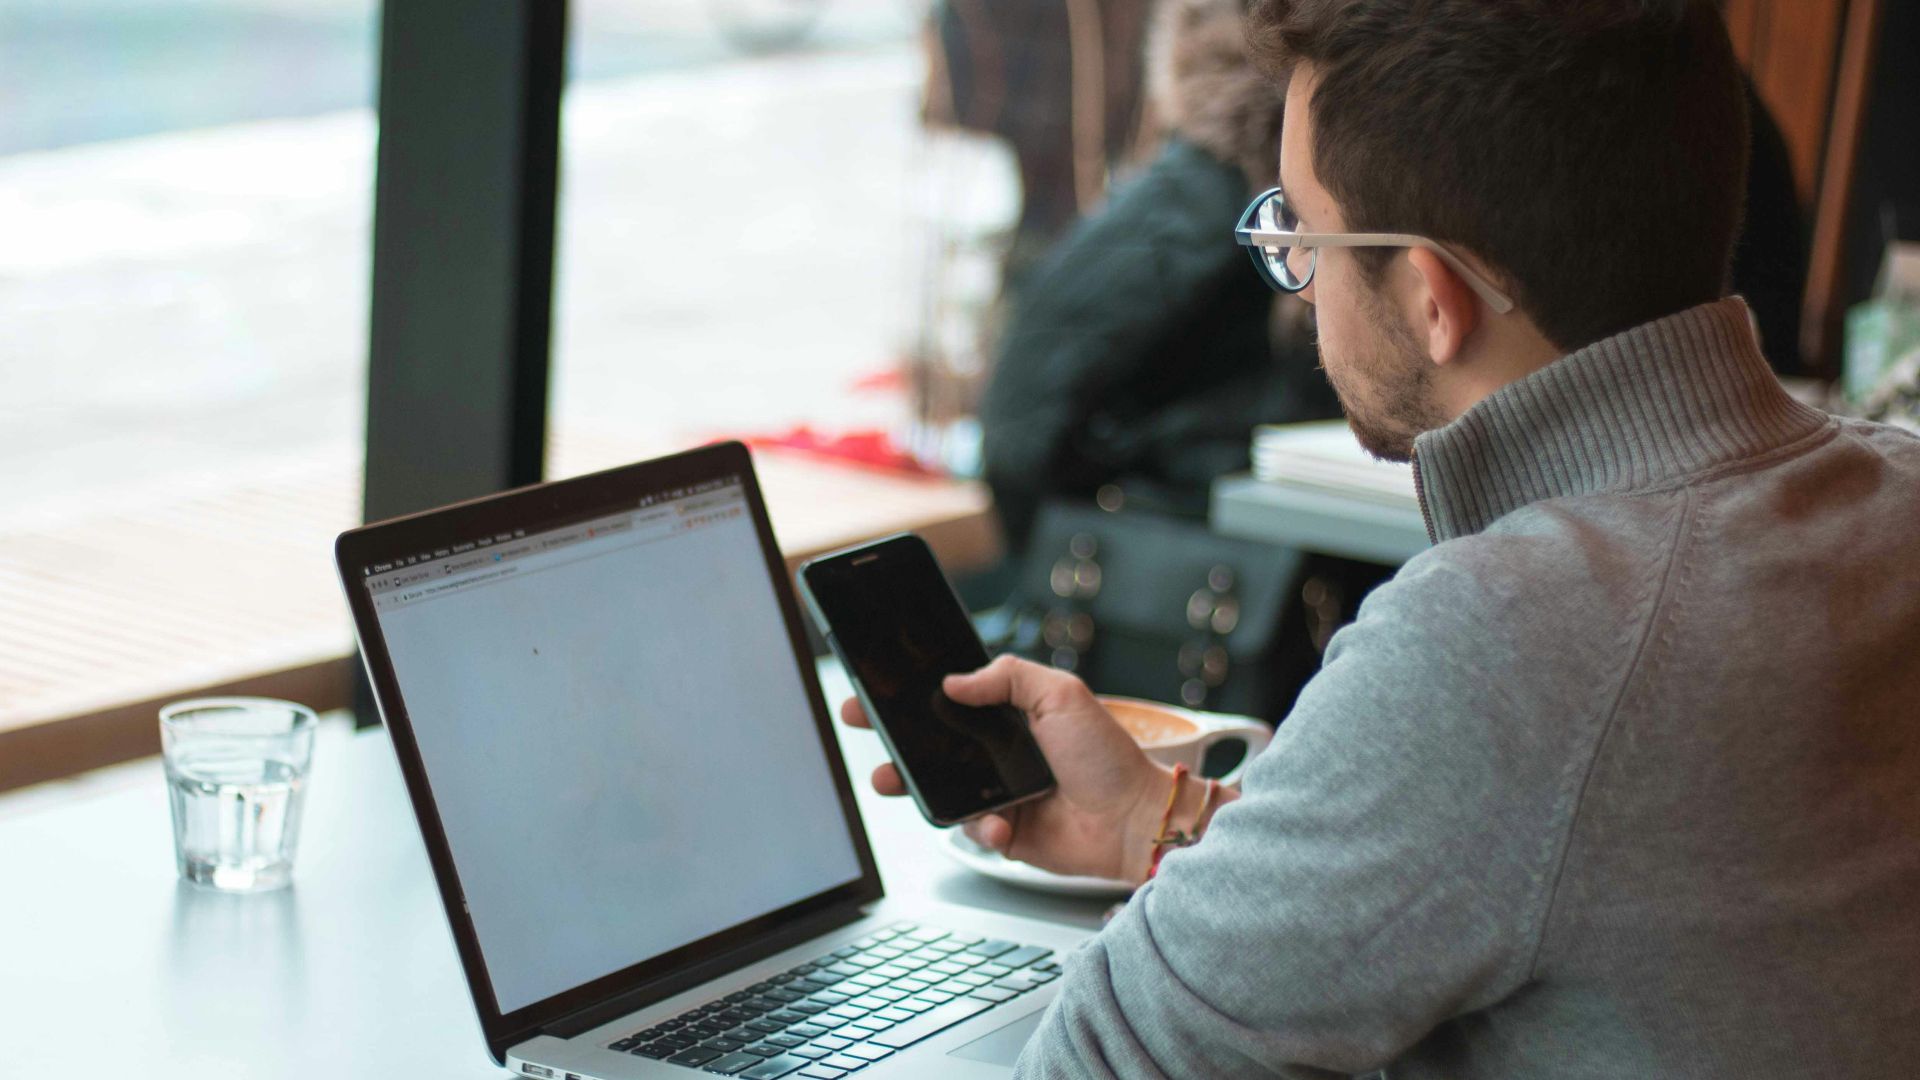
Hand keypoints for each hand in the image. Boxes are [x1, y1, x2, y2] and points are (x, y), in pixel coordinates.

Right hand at [838, 655, 1174, 883]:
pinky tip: (1001, 824)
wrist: (1134, 820)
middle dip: (894, 737)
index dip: (912, 695)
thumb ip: (1008, 677)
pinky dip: (981, 828)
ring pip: (941, 789)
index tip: (876, 689)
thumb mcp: (1062, 695)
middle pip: (934, 744)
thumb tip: (954, 681)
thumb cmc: (1108, 757)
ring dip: (913, 785)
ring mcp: (1000, 793)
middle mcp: (1000, 753)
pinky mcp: (1005, 833)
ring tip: (891, 780)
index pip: (951, 701)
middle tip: (864, 726)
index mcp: (1011, 716)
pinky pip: (972, 830)